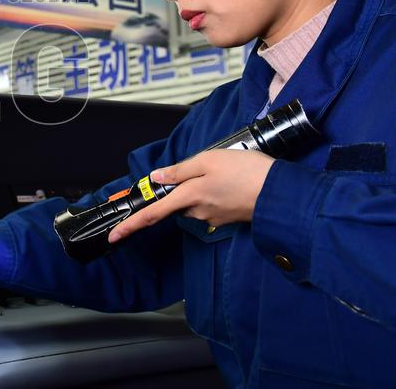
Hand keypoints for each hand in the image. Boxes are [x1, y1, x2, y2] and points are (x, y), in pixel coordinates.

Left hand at [107, 149, 275, 242]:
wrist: (281, 193)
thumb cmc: (247, 172)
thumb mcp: (208, 160)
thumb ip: (179, 171)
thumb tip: (156, 178)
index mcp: (189, 196)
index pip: (152, 214)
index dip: (131, 225)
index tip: (114, 235)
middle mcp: (198, 211)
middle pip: (175, 203)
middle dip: (181, 188)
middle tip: (206, 167)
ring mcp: (212, 216)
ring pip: (193, 201)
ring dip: (200, 187)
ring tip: (223, 169)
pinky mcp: (226, 216)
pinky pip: (209, 203)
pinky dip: (213, 191)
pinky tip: (230, 180)